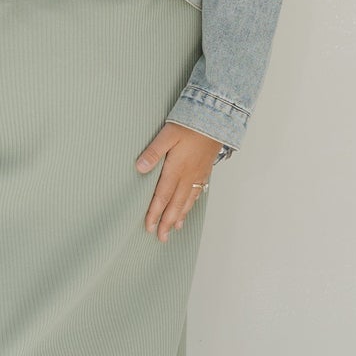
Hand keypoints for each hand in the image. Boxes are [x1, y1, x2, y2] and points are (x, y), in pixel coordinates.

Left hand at [136, 123, 222, 240]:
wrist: (217, 117)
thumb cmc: (191, 123)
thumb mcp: (168, 133)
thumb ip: (153, 151)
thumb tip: (139, 167)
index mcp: (176, 168)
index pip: (162, 196)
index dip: (155, 213)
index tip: (149, 227)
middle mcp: (188, 175)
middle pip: (175, 204)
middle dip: (167, 223)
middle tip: (161, 238)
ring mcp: (198, 174)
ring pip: (187, 201)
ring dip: (179, 216)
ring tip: (174, 229)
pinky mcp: (205, 170)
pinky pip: (197, 193)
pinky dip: (191, 205)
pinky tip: (188, 208)